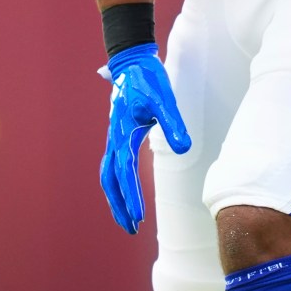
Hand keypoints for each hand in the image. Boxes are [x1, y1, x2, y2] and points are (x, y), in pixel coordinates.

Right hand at [100, 44, 190, 233]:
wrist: (131, 62)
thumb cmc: (148, 80)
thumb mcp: (164, 100)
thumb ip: (173, 124)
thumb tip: (183, 149)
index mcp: (122, 134)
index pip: (125, 172)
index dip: (131, 196)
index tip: (139, 216)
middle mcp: (114, 139)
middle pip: (109, 180)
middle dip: (118, 205)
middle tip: (131, 228)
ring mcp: (113, 138)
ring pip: (107, 175)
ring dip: (115, 198)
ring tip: (127, 218)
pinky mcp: (117, 136)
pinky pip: (111, 166)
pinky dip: (116, 184)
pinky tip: (126, 192)